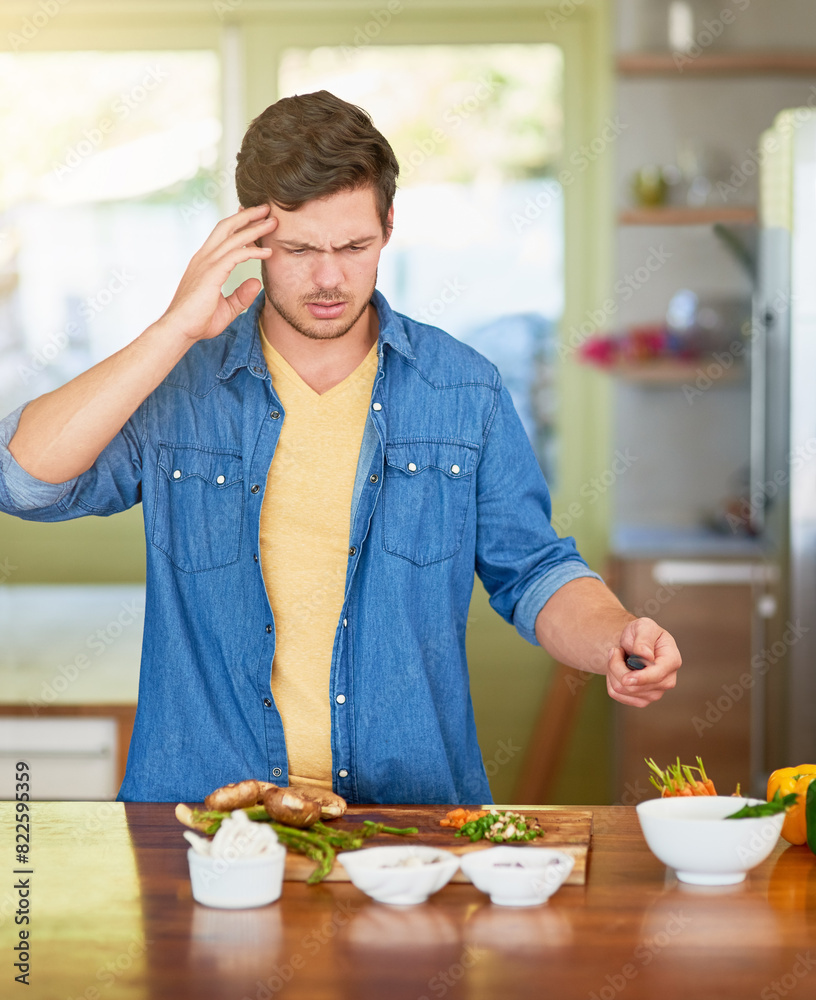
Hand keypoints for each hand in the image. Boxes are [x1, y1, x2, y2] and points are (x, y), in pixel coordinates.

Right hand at [159, 204, 276, 341]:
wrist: (180, 330)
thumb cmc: (198, 321)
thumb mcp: (226, 308)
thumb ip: (241, 295)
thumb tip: (256, 283)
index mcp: (204, 263)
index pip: (222, 235)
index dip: (238, 224)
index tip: (253, 217)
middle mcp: (204, 258)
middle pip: (226, 227)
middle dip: (247, 216)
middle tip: (266, 209)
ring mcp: (206, 263)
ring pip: (233, 237)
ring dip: (255, 227)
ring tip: (273, 222)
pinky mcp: (211, 273)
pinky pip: (236, 255)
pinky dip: (253, 251)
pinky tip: (268, 252)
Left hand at [606, 617, 681, 707]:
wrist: (635, 644)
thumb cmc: (642, 633)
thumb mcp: (644, 626)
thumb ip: (644, 638)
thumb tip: (645, 655)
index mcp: (672, 661)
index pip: (658, 675)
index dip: (642, 678)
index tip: (626, 678)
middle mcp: (667, 681)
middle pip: (634, 685)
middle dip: (617, 666)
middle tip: (615, 650)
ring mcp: (655, 693)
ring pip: (622, 690)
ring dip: (612, 671)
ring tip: (618, 658)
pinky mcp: (641, 700)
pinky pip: (616, 694)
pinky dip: (611, 680)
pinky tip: (618, 669)